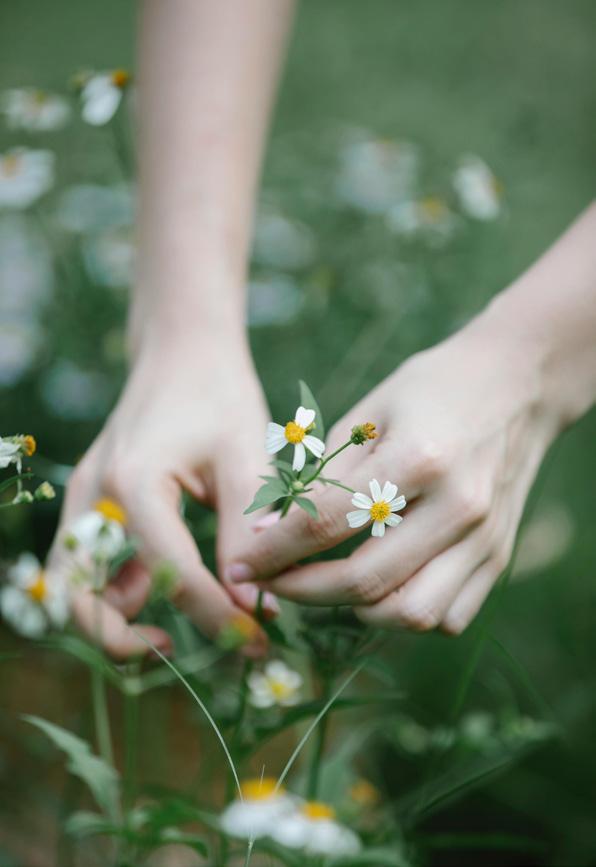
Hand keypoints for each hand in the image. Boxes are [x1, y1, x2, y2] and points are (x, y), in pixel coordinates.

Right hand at [48, 331, 274, 658]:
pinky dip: (118, 591)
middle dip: (125, 641)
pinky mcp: (92, 503)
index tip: (258, 643)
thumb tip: (255, 605)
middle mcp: (94, 496)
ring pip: (74, 588)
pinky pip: (89, 565)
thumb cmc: (219, 394)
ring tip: (172, 631)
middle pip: (81, 598)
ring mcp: (85, 500)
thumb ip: (247, 532)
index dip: (217, 618)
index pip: (172, 575)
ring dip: (114, 621)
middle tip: (182, 652)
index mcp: (133, 482)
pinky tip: (167, 588)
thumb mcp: (246, 459)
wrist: (182, 350)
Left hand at [227, 312, 560, 633]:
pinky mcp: (500, 557)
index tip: (241, 566)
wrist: (518, 384)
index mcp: (419, 457)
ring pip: (411, 614)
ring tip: (326, 587)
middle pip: (366, 581)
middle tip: (272, 583)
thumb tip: (264, 534)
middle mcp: (457, 506)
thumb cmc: (431, 390)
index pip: (327, 524)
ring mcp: (485, 538)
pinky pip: (447, 617)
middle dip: (301, 591)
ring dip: (356, 612)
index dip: (273, 551)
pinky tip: (381, 588)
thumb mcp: (368, 415)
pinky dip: (405, 614)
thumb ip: (320, 478)